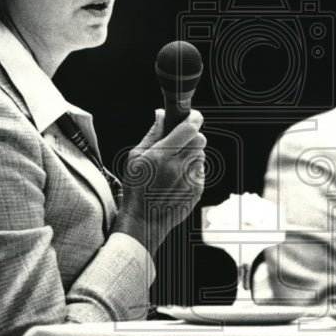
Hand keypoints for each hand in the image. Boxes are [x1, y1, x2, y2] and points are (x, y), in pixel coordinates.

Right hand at [112, 109, 205, 255]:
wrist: (144, 221)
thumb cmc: (136, 187)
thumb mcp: (135, 158)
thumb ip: (152, 134)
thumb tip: (162, 114)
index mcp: (161, 156)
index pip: (189, 129)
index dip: (194, 118)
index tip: (192, 116)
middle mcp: (178, 167)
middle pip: (200, 140)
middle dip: (191, 137)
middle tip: (179, 143)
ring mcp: (190, 180)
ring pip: (201, 155)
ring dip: (191, 154)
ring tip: (174, 165)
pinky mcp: (197, 190)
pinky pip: (200, 171)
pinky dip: (191, 170)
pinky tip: (177, 179)